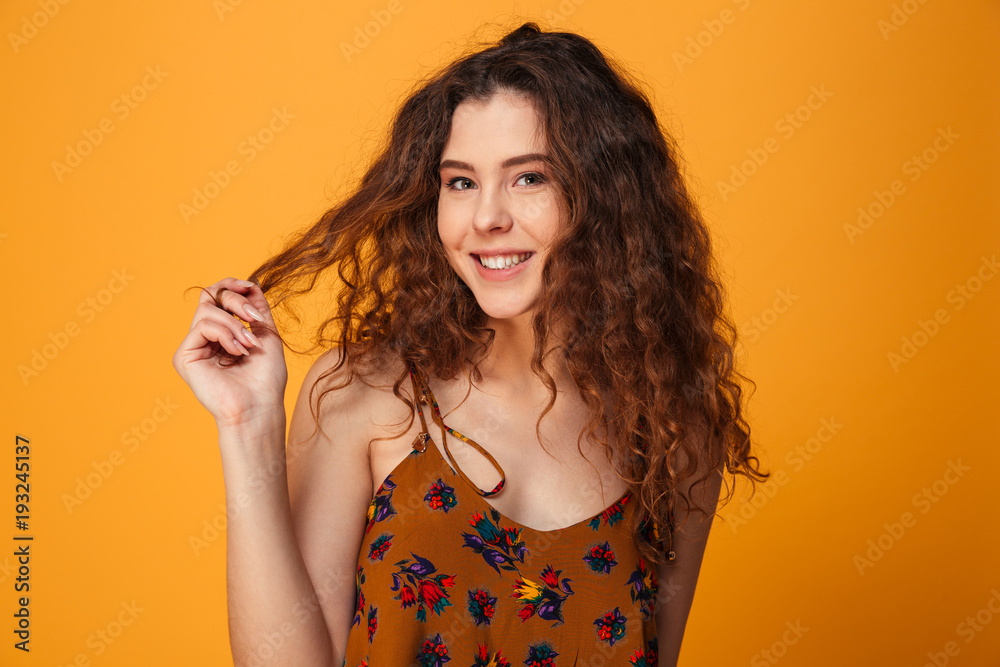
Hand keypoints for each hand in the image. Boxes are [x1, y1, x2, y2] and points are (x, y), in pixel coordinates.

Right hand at [172, 277, 287, 427]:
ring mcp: (194, 347)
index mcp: (222, 334)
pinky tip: (237, 351)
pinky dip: (225, 334)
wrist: (259, 407)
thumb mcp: (266, 335)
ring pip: (207, 311)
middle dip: (235, 301)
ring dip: (235, 324)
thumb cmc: (266, 379)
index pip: (217, 297)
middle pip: (209, 297)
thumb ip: (256, 310)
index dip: (231, 286)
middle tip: (254, 318)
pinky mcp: (185, 357)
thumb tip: (251, 284)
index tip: (250, 287)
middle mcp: (205, 339)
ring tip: (250, 344)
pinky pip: (202, 326)